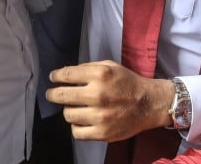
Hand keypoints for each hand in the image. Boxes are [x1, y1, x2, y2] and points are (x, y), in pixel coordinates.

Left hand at [48, 61, 173, 141]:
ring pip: (68, 115)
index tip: (53, 78)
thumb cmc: (128, 82)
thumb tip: (66, 74)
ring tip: (73, 107)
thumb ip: (89, 68)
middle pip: (62, 96)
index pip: (67, 75)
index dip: (56, 76)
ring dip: (68, 110)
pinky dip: (76, 126)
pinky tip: (81, 120)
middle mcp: (98, 95)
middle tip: (51, 94)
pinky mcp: (102, 133)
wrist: (149, 103)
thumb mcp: (111, 66)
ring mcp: (99, 116)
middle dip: (53, 94)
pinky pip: (76, 132)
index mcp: (100, 75)